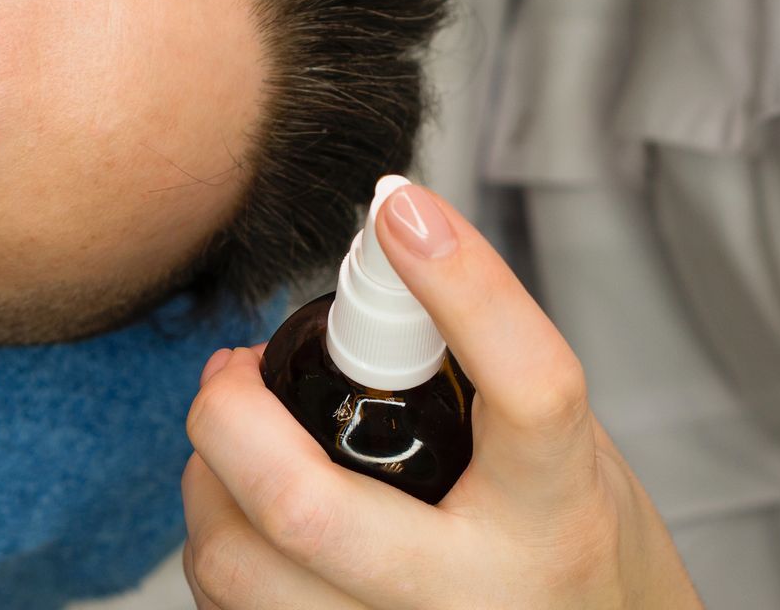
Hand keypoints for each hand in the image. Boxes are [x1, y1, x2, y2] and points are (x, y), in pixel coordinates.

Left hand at [180, 184, 701, 608]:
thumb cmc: (569, 554)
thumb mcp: (571, 458)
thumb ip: (483, 367)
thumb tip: (392, 233)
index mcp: (558, 519)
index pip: (529, 389)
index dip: (466, 287)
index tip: (400, 208)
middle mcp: (480, 601)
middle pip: (308, 507)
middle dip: (231, 417)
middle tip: (230, 372)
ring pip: (240, 568)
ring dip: (209, 484)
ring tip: (239, 446)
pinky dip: (219, 547)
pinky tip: (246, 518)